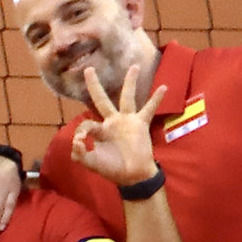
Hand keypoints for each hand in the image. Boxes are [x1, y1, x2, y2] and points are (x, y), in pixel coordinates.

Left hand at [66, 66, 159, 193]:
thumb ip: (80, 154)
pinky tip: (164, 86)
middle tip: (88, 68)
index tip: (82, 142)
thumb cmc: (111, 169)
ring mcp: (127, 121)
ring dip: (130, 82)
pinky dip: (156, 99)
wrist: (132, 175)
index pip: (86, 123)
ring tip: (134, 66)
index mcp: (98, 131)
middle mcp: (111, 122)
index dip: (82, 132)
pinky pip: (149, 109)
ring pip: (127, 97)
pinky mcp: (140, 124)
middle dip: (94, 84)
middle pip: (101, 99)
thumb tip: (77, 140)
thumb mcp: (91, 163)